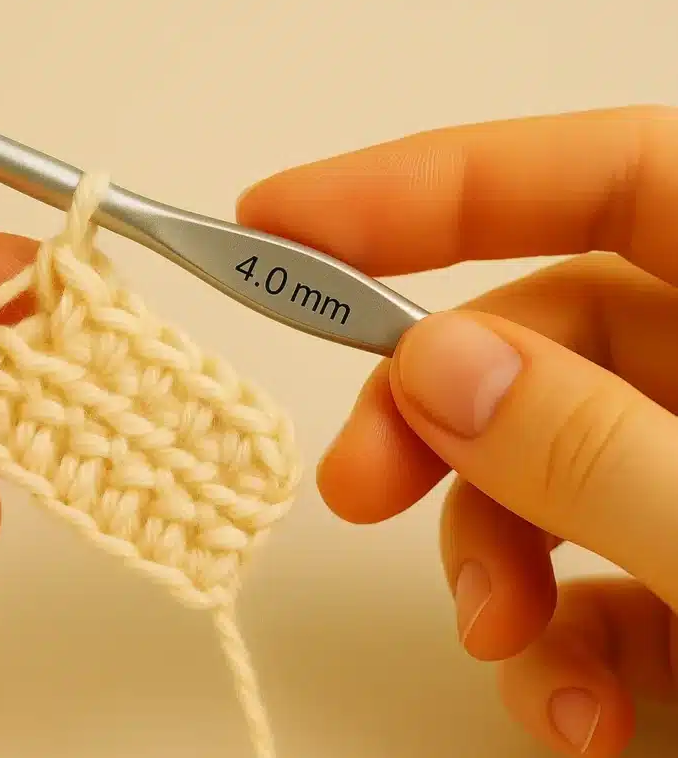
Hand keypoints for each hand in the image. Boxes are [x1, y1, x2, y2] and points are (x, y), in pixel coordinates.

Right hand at [238, 106, 677, 756]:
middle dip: (431, 419)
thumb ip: (596, 449)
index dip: (430, 182)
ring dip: (493, 558)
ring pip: (549, 467)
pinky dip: (561, 641)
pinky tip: (568, 709)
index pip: (594, 175)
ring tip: (501, 645)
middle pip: (541, 338)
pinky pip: (602, 576)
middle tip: (352, 488)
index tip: (279, 220)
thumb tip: (436, 369)